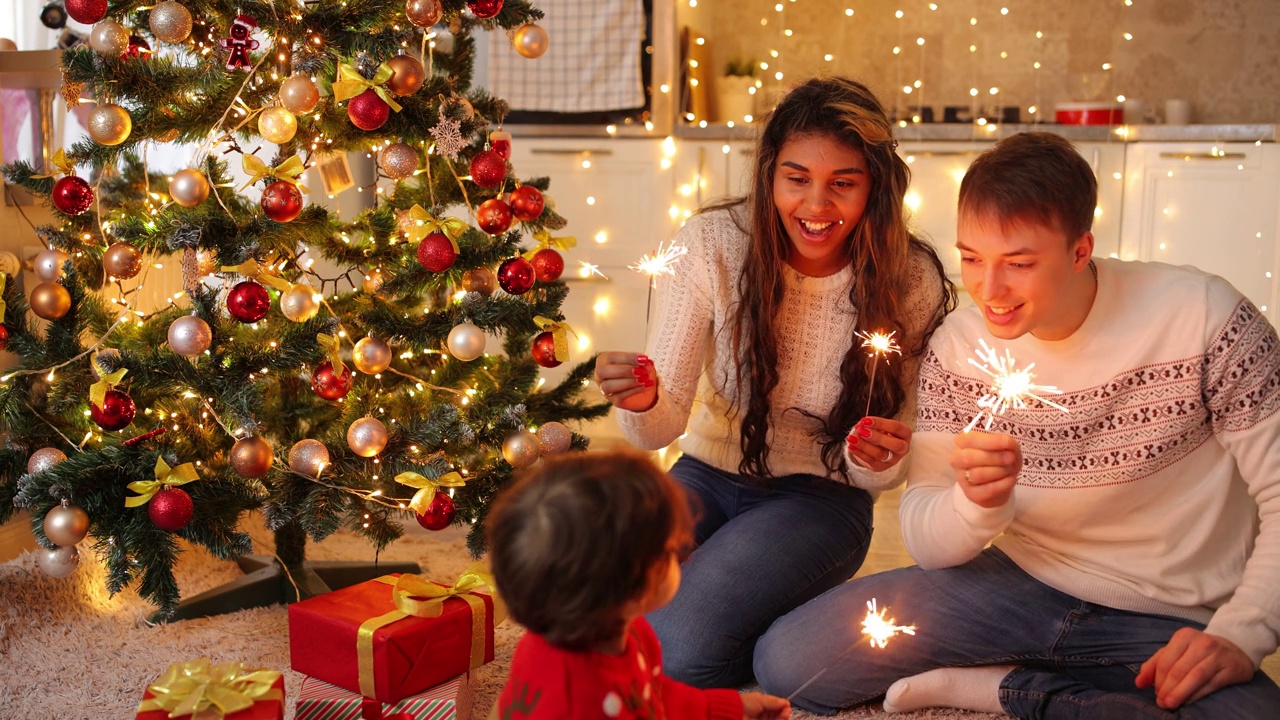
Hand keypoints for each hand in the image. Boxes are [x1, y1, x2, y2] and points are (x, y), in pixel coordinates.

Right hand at [593, 352, 658, 411]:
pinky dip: (635, 390)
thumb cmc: (640, 372)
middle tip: (642, 371)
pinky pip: (619, 396)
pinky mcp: (615, 401)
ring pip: (608, 386)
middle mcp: (600, 375)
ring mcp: (605, 390)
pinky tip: (646, 385)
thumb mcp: (643, 364)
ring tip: (645, 379)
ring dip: (628, 382)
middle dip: (624, 370)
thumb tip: (647, 362)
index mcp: (604, 360)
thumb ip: (643, 362)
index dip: (628, 358)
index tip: (644, 359)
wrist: (646, 392)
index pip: (611, 357)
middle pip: (603, 371)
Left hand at [741, 691, 790, 718]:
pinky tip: (780, 718)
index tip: (787, 706)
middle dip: (784, 713)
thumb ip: (773, 701)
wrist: (733, 713)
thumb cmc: (743, 704)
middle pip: (778, 714)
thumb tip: (785, 702)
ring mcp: (762, 719)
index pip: (777, 705)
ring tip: (783, 716)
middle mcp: (763, 713)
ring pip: (777, 719)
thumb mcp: (760, 699)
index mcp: (763, 704)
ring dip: (782, 718)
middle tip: (786, 712)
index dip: (783, 706)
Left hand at [846, 417, 910, 470]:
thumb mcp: (882, 425)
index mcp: (905, 434)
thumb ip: (873, 424)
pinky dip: (859, 453)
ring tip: (852, 438)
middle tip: (862, 431)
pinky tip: (851, 446)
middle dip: (877, 437)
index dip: (881, 423)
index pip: (896, 428)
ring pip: (880, 454)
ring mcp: (893, 459)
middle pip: (894, 445)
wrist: (881, 447)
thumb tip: (861, 424)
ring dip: (864, 445)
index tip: (865, 420)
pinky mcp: (881, 467)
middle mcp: (903, 448)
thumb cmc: (883, 432)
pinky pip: (870, 461)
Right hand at [951, 431, 1020, 507]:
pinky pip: (988, 489)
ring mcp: (962, 478)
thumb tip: (1007, 443)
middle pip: (969, 458)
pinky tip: (1010, 479)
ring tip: (1009, 469)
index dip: (990, 441)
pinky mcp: (971, 494)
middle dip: (994, 458)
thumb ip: (1005, 441)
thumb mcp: (1005, 445)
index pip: (970, 440)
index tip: (1007, 442)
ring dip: (999, 471)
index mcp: (962, 442)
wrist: (999, 481)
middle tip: (1011, 458)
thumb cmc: (1000, 457)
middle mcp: (957, 459)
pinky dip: (1003, 483)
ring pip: (977, 475)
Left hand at [1135, 628, 1253, 708]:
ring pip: (1194, 677)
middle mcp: (1201, 643)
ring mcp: (1217, 655)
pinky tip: (1188, 701)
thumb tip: (1139, 682)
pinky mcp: (1231, 668)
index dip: (1158, 680)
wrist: (1235, 649)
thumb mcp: (1176, 651)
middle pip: (1178, 670)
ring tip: (1170, 704)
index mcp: (1184, 636)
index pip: (1165, 661)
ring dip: (1180, 693)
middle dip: (1167, 688)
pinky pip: (1210, 684)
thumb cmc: (1199, 651)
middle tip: (1161, 702)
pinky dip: (1197, 694)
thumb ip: (1155, 664)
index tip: (1155, 693)